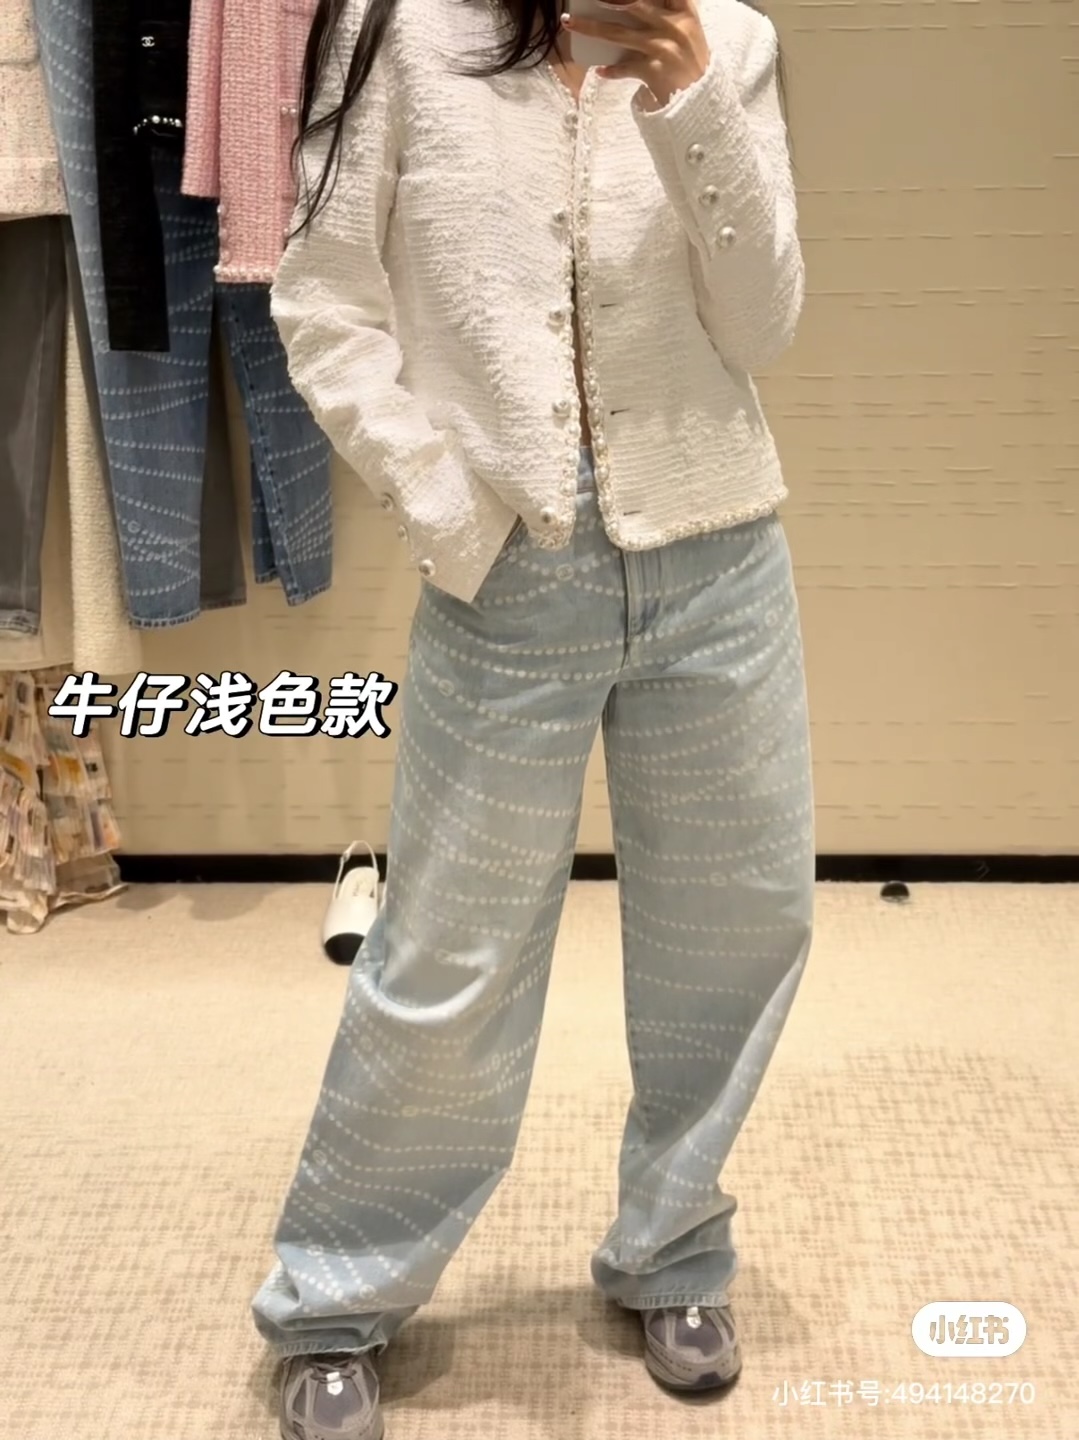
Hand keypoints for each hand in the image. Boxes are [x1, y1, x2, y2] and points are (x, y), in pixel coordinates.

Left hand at [560, 0, 710, 106]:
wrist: (703, 101)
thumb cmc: (691, 63)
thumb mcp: (689, 31)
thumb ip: (671, 13)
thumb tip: (630, 6)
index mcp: (685, 12)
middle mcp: (674, 27)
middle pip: (633, 4)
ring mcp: (663, 49)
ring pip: (620, 34)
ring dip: (591, 27)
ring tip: (570, 23)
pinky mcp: (654, 72)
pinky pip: (625, 68)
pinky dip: (611, 71)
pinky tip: (600, 71)